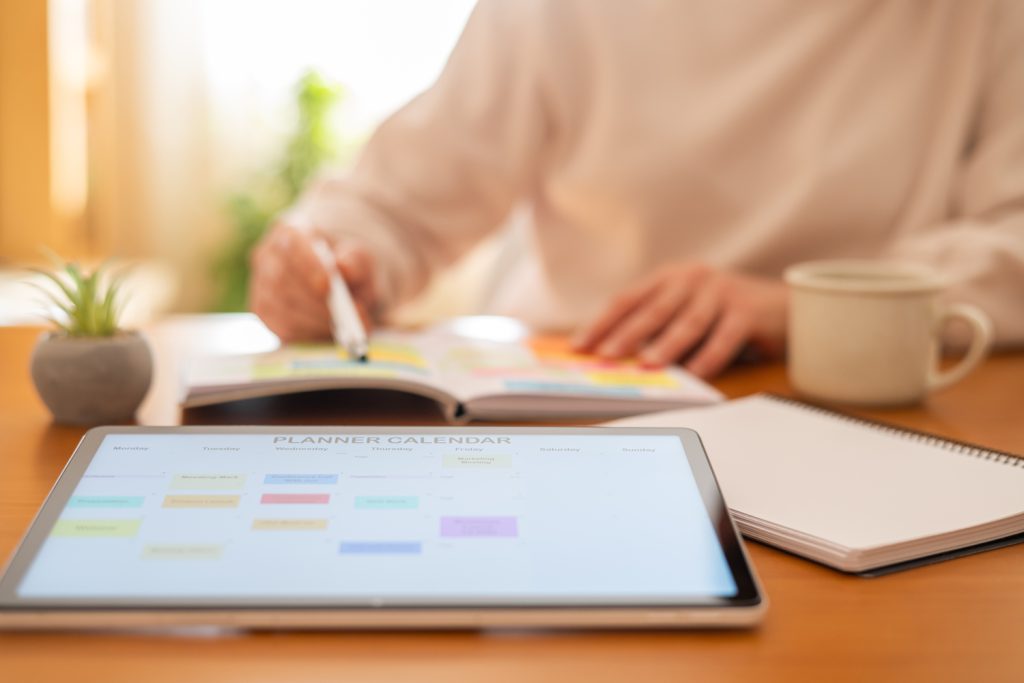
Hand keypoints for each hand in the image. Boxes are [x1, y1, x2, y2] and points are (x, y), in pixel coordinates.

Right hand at [249, 222, 376, 342]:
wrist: (341, 276)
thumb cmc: (349, 261)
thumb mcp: (363, 255)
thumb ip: (357, 260)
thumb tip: (344, 268)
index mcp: (291, 231)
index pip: (291, 243)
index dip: (306, 265)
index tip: (328, 286)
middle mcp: (268, 256)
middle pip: (282, 281)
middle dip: (318, 304)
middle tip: (354, 316)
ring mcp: (262, 286)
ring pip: (280, 309)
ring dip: (317, 322)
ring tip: (350, 326)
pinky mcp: (265, 314)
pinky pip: (281, 329)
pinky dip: (309, 334)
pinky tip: (330, 331)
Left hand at [572, 264, 787, 377]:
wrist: (783, 306)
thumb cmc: (723, 314)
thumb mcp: (686, 312)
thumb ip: (656, 328)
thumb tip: (615, 359)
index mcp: (669, 278)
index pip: (627, 299)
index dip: (601, 322)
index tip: (579, 346)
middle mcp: (692, 279)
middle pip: (653, 308)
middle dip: (627, 333)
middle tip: (606, 355)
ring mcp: (721, 292)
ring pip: (687, 322)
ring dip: (666, 345)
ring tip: (647, 364)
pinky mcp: (747, 311)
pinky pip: (724, 338)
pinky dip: (708, 358)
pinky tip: (696, 375)